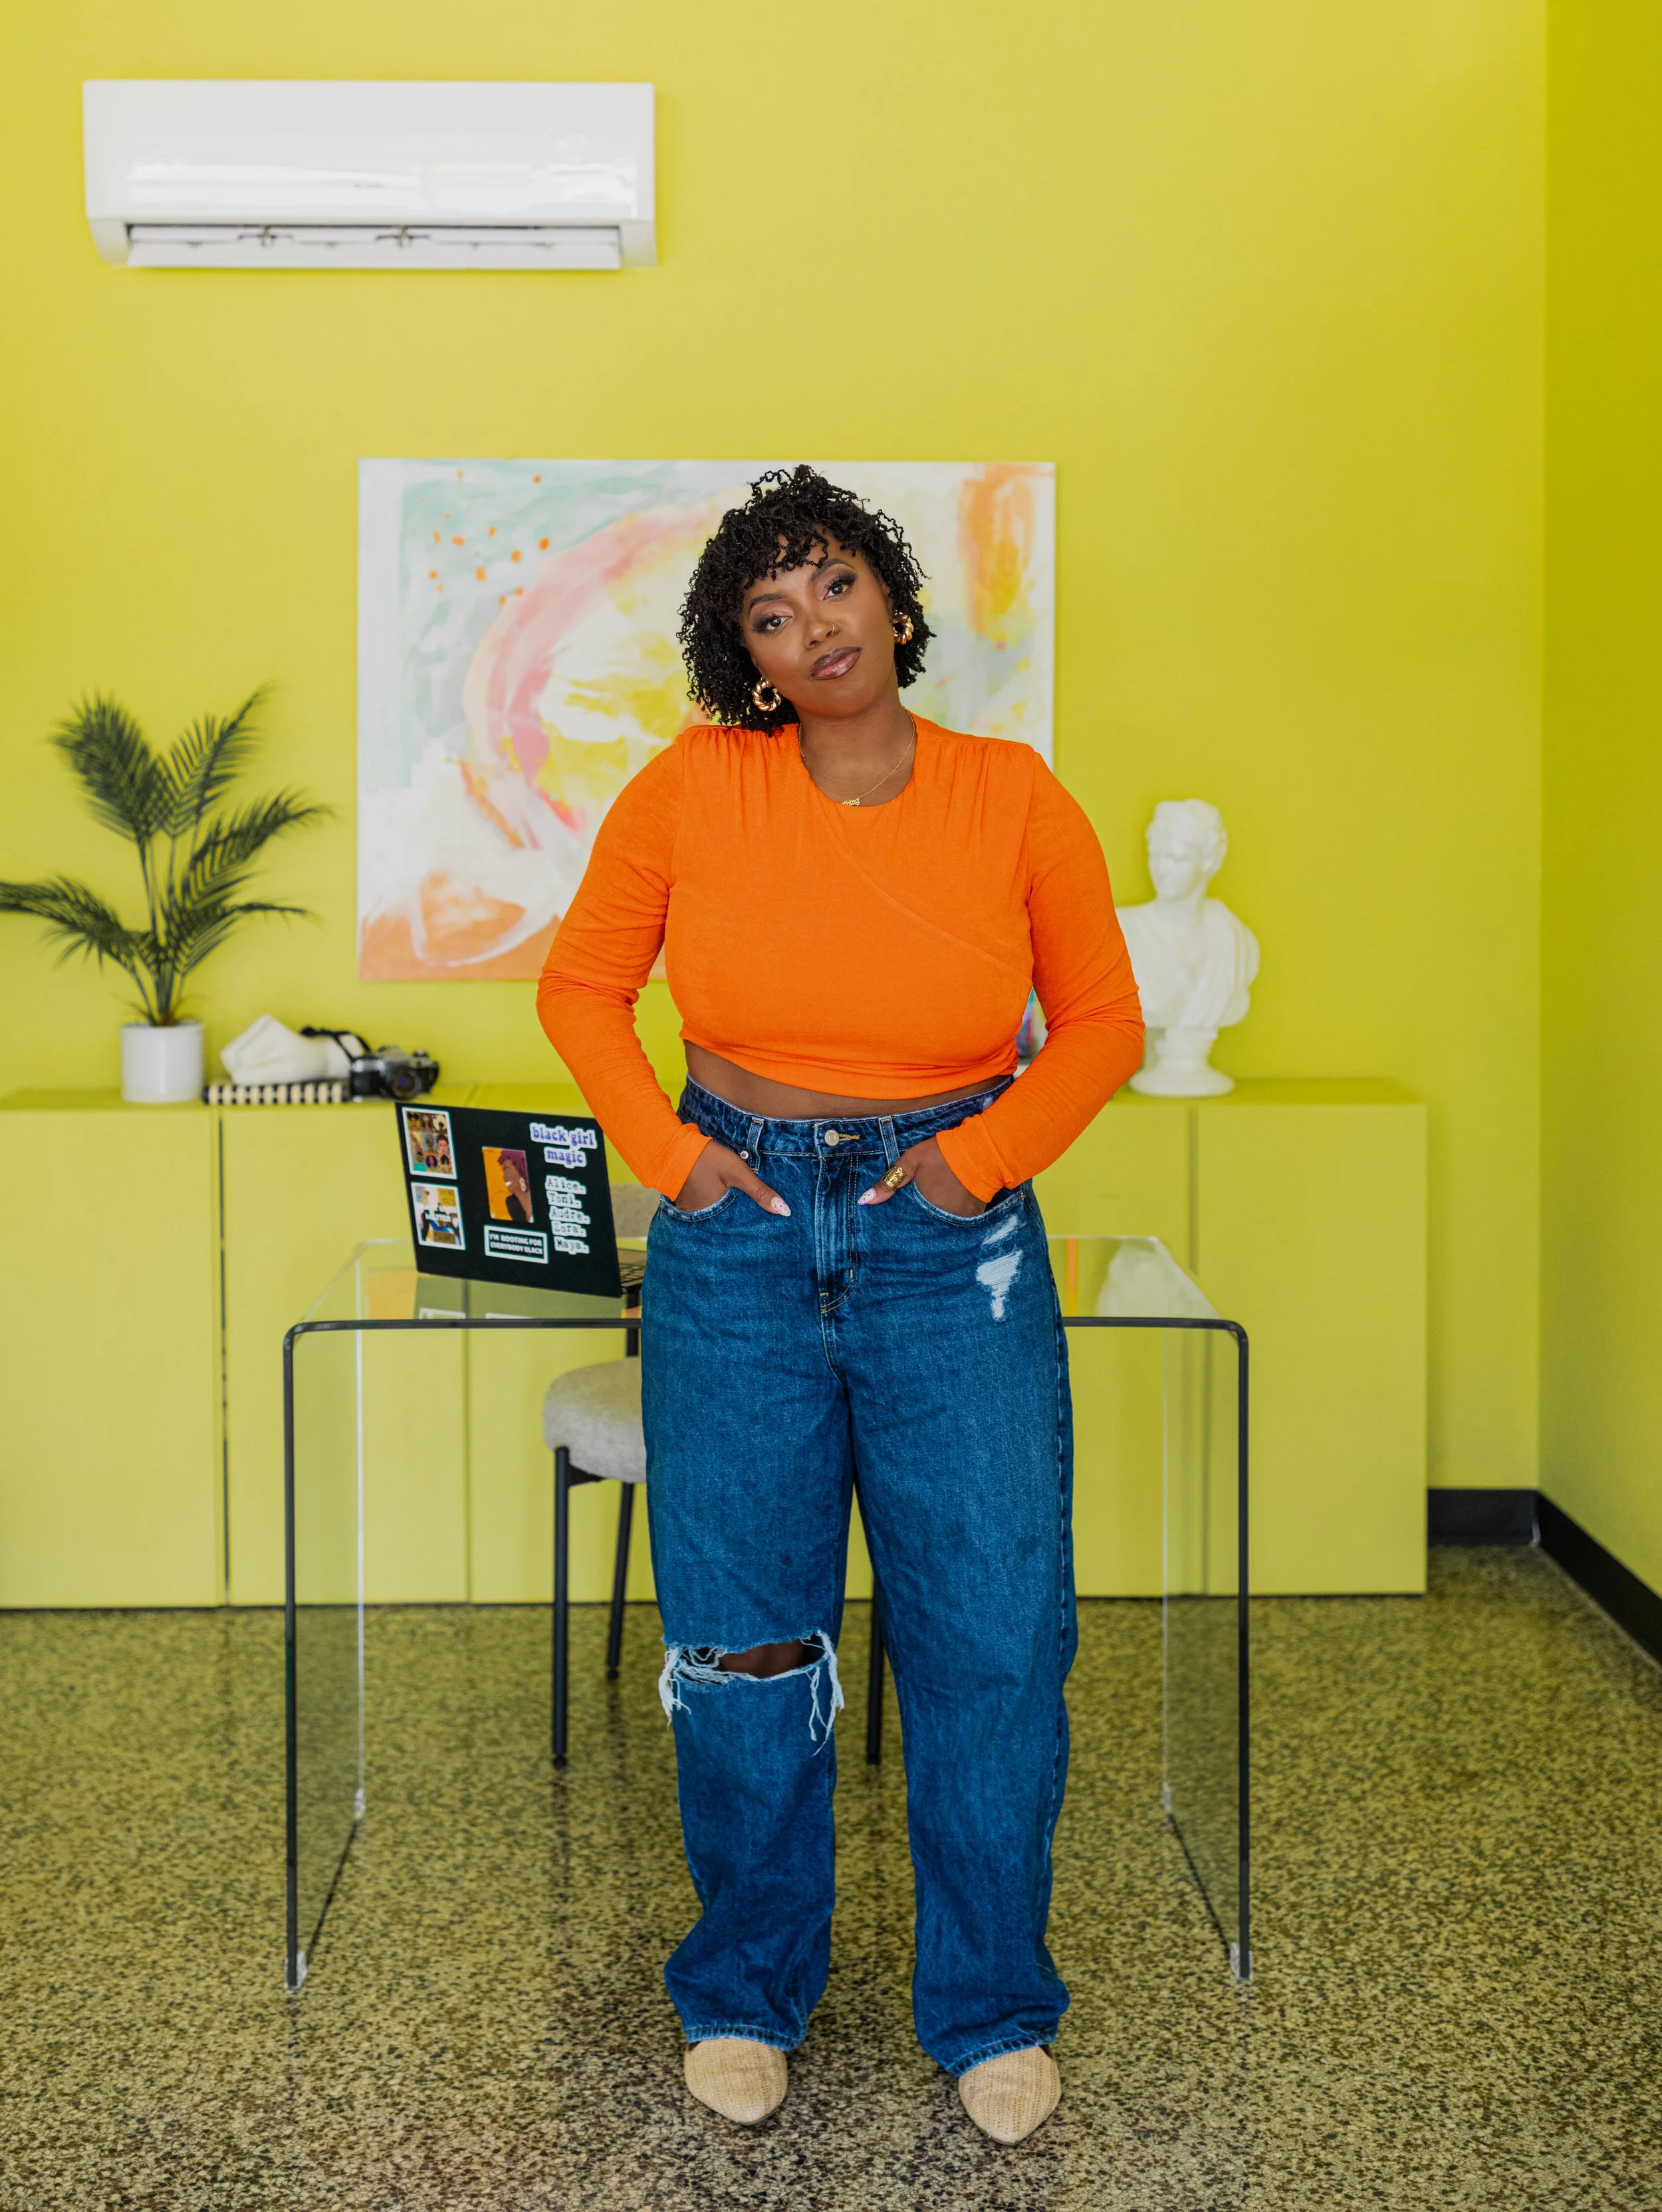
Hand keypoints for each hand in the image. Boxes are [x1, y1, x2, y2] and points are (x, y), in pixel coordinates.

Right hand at [672, 1140, 790, 1216]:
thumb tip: (784, 1211)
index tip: (768, 1227)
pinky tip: (725, 1200)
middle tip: (758, 1220)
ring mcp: (692, 1211)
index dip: (753, 1226)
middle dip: (742, 1221)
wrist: (673, 1147)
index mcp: (716, 1214)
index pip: (740, 1228)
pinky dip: (716, 1206)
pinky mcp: (687, 1202)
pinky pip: (706, 1209)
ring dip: (728, 1213)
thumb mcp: (737, 1172)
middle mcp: (702, 1217)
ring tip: (744, 1211)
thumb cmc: (705, 1159)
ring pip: (717, 1216)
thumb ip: (759, 1191)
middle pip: (728, 1224)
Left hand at [857, 1134, 985, 1216]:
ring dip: (937, 1220)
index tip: (898, 1224)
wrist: (981, 1150)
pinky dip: (953, 1216)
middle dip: (920, 1224)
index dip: (903, 1222)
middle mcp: (941, 1218)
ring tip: (933, 1214)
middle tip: (916, 1221)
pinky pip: (959, 1221)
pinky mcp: (974, 1214)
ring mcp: (959, 1218)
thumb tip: (865, 1200)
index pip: (908, 1223)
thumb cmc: (942, 1154)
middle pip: (926, 1226)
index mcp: (924, 1207)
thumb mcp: (912, 1161)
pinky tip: (950, 1208)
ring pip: (943, 1225)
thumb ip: (890, 1182)